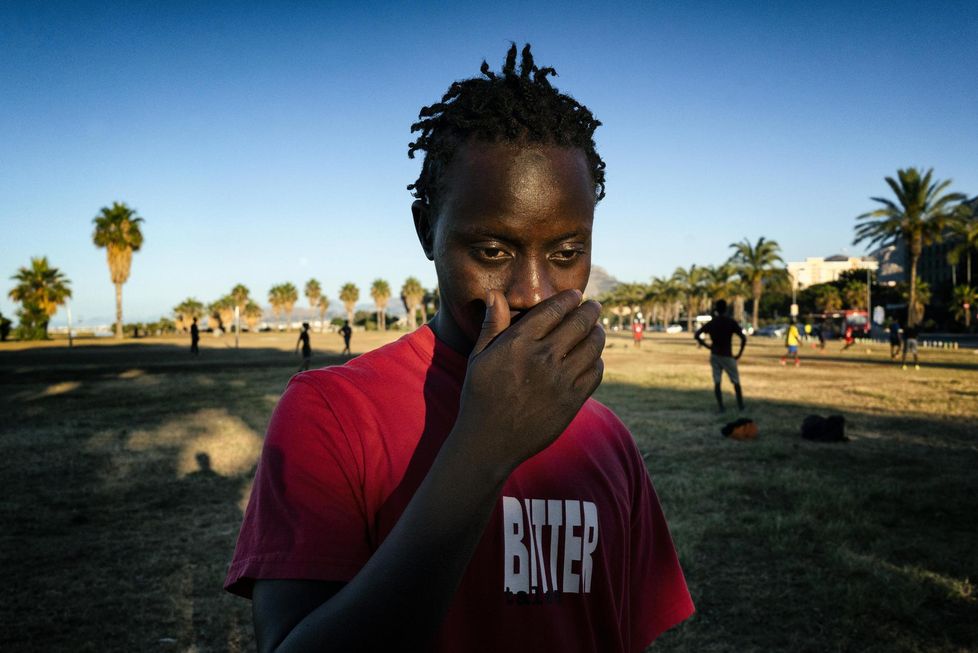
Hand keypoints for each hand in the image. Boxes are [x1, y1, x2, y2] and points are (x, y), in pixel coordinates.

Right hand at [452, 289, 604, 471]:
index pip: (554, 309)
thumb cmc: (480, 396)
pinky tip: (593, 358)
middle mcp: (542, 357)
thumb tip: (495, 294)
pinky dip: (597, 361)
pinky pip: (595, 373)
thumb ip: (492, 325)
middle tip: (594, 306)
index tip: (576, 295)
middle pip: (579, 323)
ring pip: (592, 346)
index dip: (569, 299)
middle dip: (590, 310)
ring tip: (597, 329)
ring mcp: (560, 380)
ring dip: (598, 333)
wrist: (489, 441)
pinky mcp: (572, 401)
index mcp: (519, 342)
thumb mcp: (479, 357)